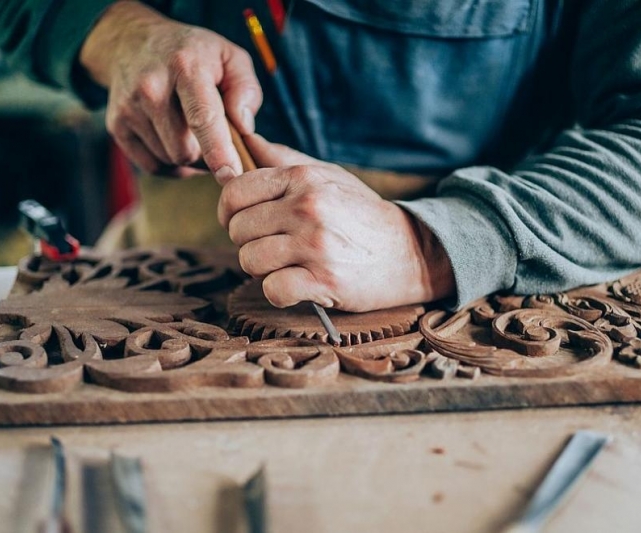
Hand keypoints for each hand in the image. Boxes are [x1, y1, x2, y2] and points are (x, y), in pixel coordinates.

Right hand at [80, 1, 260, 177]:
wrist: (132, 43)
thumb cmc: (193, 55)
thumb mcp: (229, 56)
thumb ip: (246, 89)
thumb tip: (244, 128)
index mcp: (185, 67)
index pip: (202, 117)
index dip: (217, 150)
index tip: (230, 175)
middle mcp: (151, 87)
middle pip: (186, 150)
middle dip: (207, 153)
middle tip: (215, 135)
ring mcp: (129, 108)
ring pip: (170, 160)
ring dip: (188, 156)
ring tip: (192, 130)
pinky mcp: (117, 126)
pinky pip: (153, 166)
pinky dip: (170, 162)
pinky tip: (175, 139)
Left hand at [217, 134, 455, 311]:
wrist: (411, 251)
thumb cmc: (362, 214)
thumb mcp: (328, 176)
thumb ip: (284, 160)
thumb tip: (245, 139)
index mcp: (303, 179)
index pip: (236, 191)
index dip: (229, 211)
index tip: (242, 223)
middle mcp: (307, 208)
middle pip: (238, 229)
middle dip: (249, 243)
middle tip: (273, 248)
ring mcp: (315, 245)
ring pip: (250, 261)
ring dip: (263, 270)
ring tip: (287, 265)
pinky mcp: (324, 281)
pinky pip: (272, 290)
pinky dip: (279, 293)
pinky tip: (297, 286)